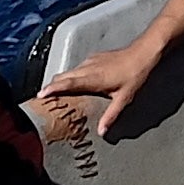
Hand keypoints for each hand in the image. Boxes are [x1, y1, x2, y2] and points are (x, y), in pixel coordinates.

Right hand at [39, 41, 156, 141]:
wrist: (144, 52)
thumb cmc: (135, 74)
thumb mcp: (125, 98)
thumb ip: (111, 115)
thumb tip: (101, 132)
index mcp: (93, 78)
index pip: (67, 83)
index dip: (52, 88)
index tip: (40, 95)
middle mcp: (87, 68)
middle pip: (62, 76)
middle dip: (50, 86)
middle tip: (42, 100)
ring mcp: (90, 61)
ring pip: (68, 71)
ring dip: (60, 81)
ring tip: (55, 94)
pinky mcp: (94, 57)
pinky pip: (77, 67)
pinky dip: (70, 76)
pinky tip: (74, 84)